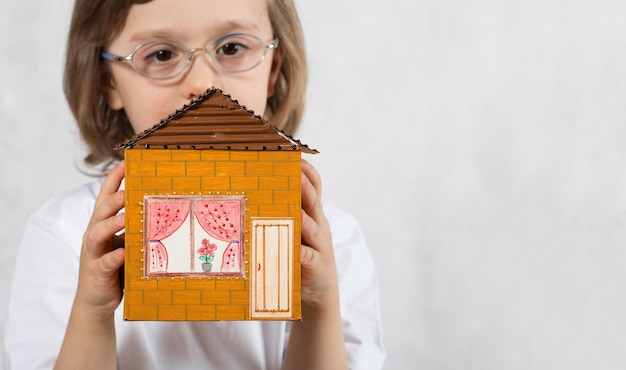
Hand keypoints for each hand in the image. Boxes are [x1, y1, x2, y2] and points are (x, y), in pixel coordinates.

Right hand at [75, 161, 125, 319]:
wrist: (97, 301)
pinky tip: (123, 253)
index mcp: (103, 224)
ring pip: (97, 234)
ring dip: (110, 224)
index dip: (114, 179)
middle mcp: (95, 235)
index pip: (106, 196)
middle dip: (113, 199)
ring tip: (123, 218)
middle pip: (100, 211)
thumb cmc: (116, 267)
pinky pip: (104, 263)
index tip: (125, 162)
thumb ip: (136, 227)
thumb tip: (162, 207)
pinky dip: (113, 257)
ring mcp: (94, 253)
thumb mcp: (127, 243)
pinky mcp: (97, 272)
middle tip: (127, 192)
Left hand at [299, 159, 338, 308]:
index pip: (315, 186)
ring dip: (302, 217)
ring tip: (293, 209)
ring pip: (310, 226)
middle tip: (293, 173)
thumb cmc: (302, 257)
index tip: (295, 156)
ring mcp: (319, 244)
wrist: (319, 293)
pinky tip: (291, 249)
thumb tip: (261, 190)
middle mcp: (319, 225)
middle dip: (304, 186)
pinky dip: (298, 251)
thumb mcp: (298, 232)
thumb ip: (287, 212)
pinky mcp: (315, 265)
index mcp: (314, 214)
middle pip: (313, 201)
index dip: (307, 170)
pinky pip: (306, 256)